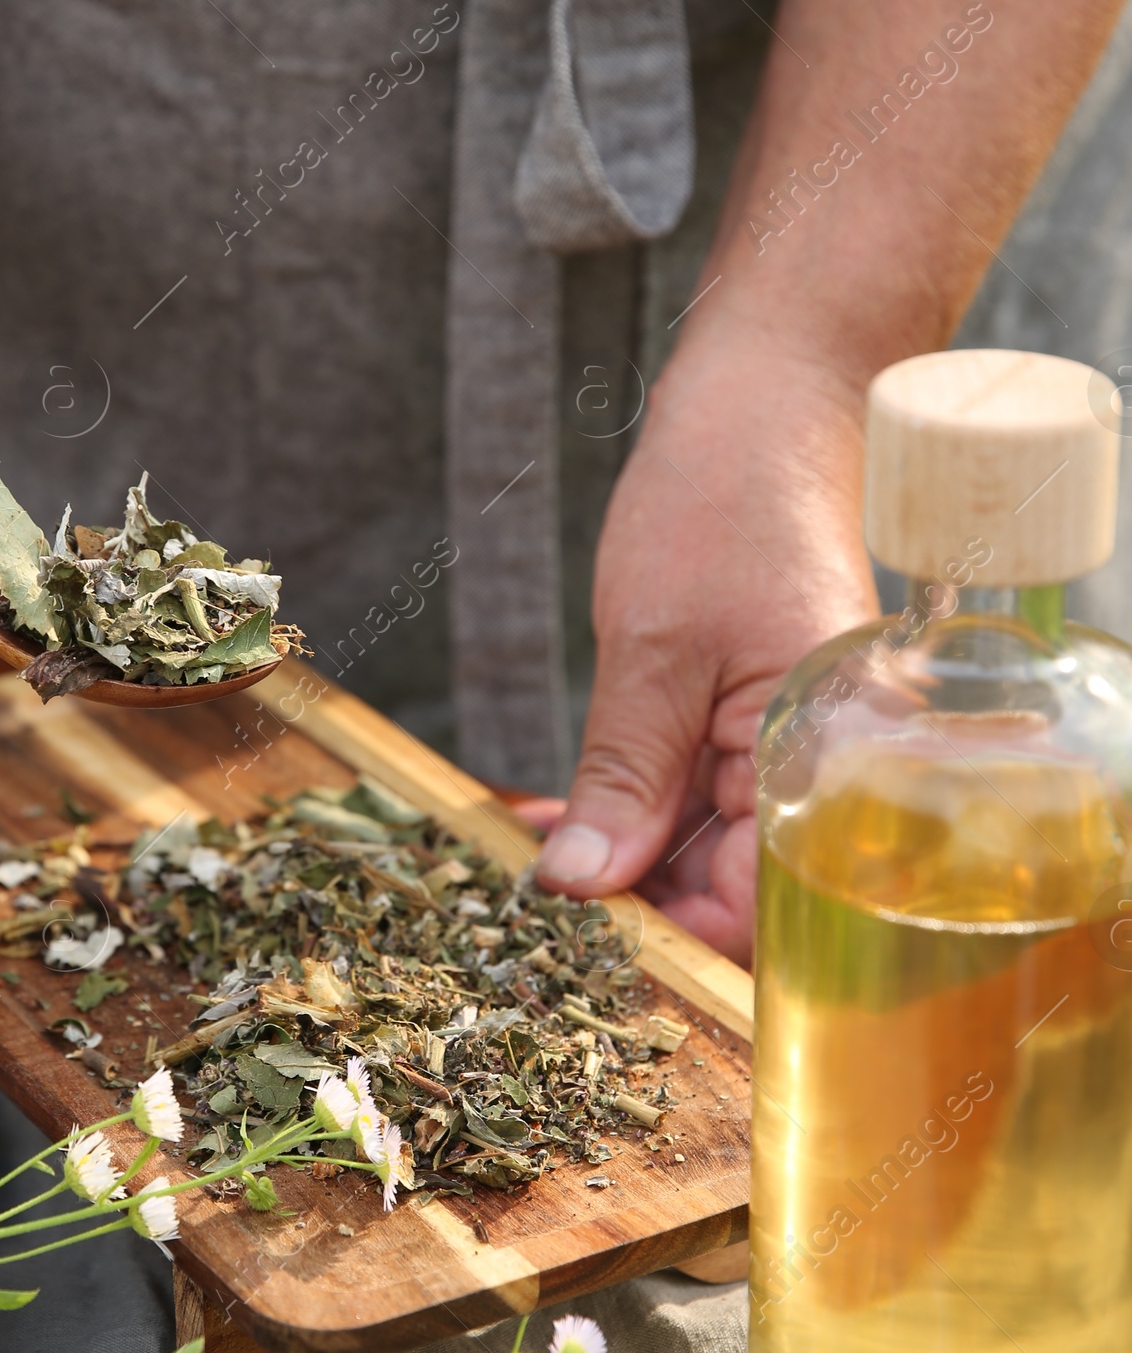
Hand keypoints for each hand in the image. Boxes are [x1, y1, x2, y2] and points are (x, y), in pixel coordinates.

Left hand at [534, 335, 878, 961]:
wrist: (759, 412)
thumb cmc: (722, 505)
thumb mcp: (651, 652)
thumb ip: (624, 778)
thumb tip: (582, 888)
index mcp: (828, 760)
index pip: (765, 906)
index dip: (674, 936)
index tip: (579, 941)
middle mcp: (820, 772)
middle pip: (730, 893)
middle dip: (629, 904)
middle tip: (524, 903)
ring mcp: (782, 755)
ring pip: (700, 855)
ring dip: (615, 862)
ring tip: (525, 851)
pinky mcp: (746, 735)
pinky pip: (689, 804)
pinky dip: (624, 813)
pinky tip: (553, 819)